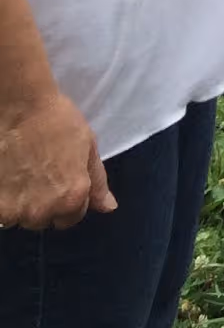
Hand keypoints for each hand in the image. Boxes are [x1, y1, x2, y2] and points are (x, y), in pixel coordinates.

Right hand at [0, 85, 113, 229]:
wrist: (19, 107)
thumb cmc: (58, 121)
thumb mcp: (88, 147)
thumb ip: (98, 182)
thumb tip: (109, 208)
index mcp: (72, 198)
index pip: (71, 218)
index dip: (67, 199)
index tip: (58, 180)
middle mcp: (43, 212)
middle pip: (43, 220)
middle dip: (43, 204)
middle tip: (37, 176)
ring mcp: (15, 211)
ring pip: (20, 218)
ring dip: (20, 204)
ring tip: (19, 176)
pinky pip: (1, 213)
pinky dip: (3, 200)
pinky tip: (5, 179)